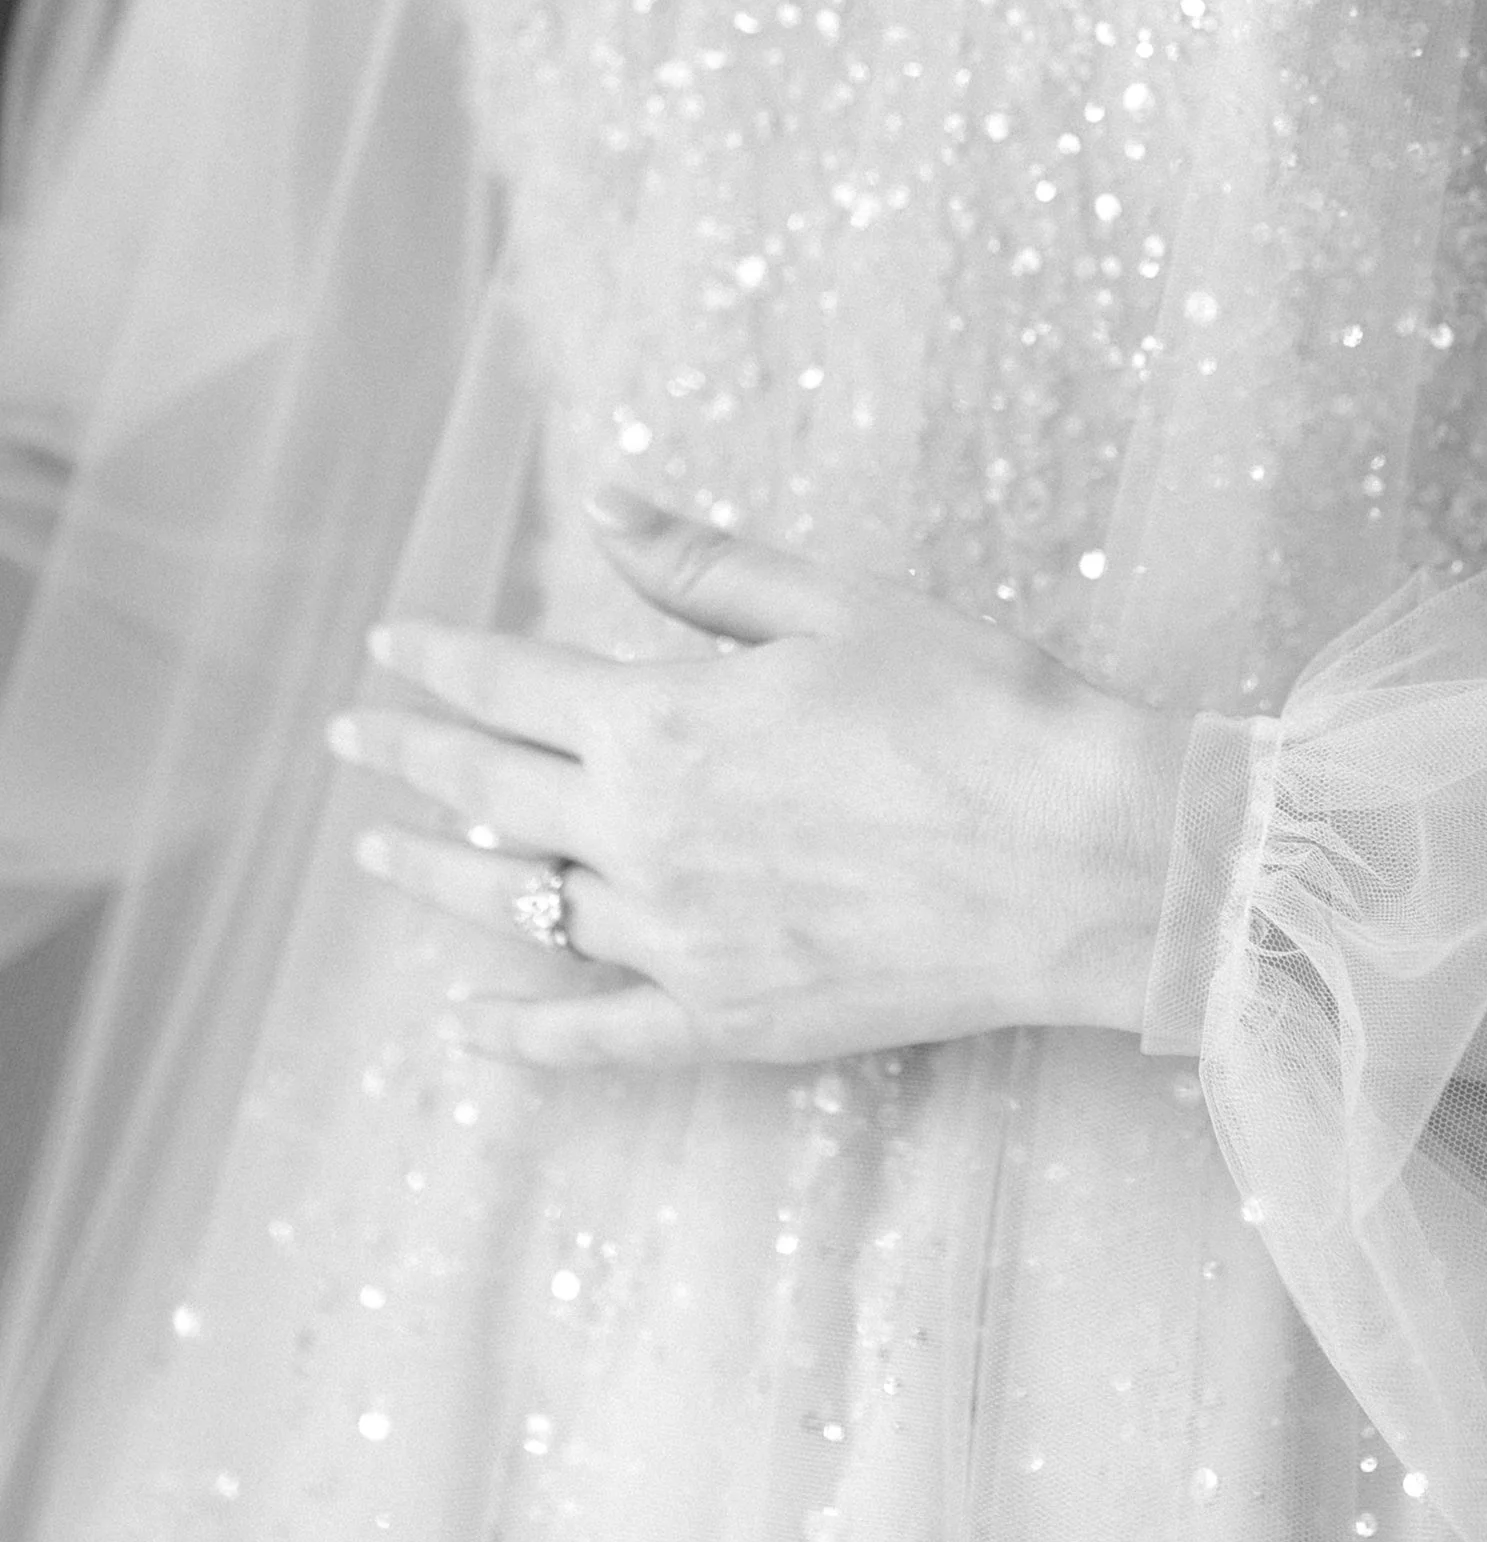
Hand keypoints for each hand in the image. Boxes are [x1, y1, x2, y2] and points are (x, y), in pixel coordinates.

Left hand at [327, 490, 1191, 1071]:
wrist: (1080, 855)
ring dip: (440, 876)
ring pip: (522, 907)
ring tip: (381, 858)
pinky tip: (463, 1027)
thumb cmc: (976, 706)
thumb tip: (605, 506)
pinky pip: (592, 1035)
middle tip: (351, 738)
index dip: (440, 659)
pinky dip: (517, 1034)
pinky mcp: (728, 1020)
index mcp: (665, 720)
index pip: (511, 681)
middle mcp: (647, 834)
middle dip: (411, 756)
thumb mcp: (837, 605)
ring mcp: (680, 939)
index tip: (386, 646)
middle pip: (493, 790)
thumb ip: (703, 568)